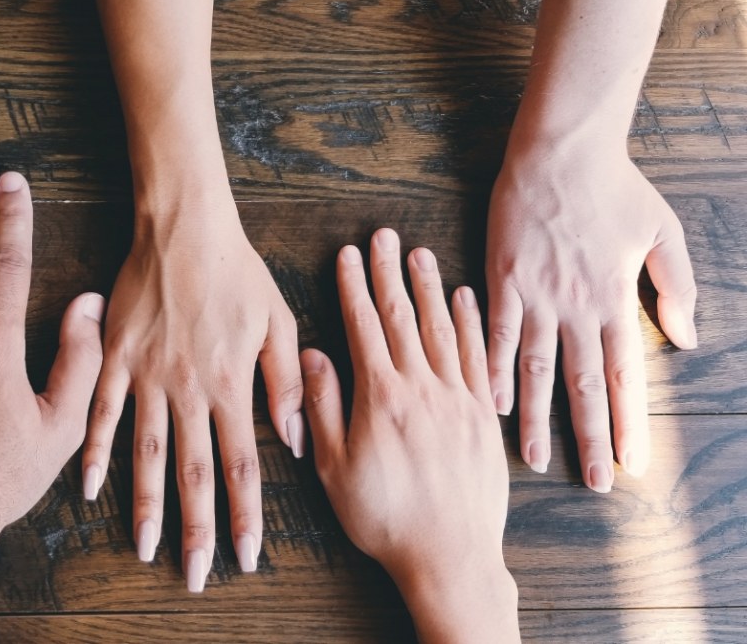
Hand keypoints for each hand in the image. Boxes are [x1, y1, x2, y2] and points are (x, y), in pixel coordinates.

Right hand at [81, 192, 303, 591]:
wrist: (183, 226)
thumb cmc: (237, 270)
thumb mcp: (278, 321)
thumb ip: (285, 383)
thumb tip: (295, 440)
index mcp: (230, 384)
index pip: (242, 465)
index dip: (245, 516)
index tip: (246, 556)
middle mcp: (188, 389)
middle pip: (193, 472)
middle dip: (197, 529)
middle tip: (196, 575)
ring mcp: (147, 375)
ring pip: (146, 453)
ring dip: (146, 505)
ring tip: (145, 547)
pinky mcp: (115, 357)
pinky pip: (102, 412)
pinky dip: (95, 452)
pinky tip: (89, 488)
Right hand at [302, 229, 517, 642]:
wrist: (450, 556)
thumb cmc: (384, 518)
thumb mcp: (334, 468)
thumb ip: (322, 407)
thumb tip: (311, 356)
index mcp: (381, 397)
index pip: (364, 327)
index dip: (354, 287)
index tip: (348, 254)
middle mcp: (422, 388)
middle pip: (403, 317)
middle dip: (389, 273)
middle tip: (384, 235)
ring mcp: (458, 399)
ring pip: (443, 329)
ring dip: (429, 288)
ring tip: (420, 254)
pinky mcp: (483, 416)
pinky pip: (478, 357)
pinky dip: (471, 323)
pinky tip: (465, 299)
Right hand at [486, 147, 696, 490]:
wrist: (561, 151)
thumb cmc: (615, 187)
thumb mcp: (663, 232)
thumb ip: (676, 288)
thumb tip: (687, 340)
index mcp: (615, 299)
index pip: (624, 374)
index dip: (629, 422)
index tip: (633, 463)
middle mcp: (576, 306)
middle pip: (582, 384)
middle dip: (590, 437)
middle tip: (593, 482)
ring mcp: (536, 295)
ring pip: (537, 369)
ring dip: (536, 418)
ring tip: (533, 460)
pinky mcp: (502, 279)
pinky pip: (497, 334)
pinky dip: (494, 370)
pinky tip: (491, 403)